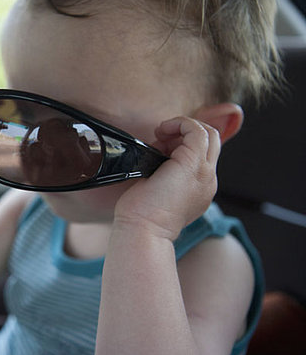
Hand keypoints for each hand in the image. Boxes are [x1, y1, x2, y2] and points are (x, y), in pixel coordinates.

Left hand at [113, 116, 219, 240]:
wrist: (144, 231)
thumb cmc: (142, 215)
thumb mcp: (159, 189)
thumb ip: (165, 170)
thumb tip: (159, 148)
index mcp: (200, 188)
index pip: (204, 155)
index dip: (183, 144)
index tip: (160, 148)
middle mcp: (208, 180)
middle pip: (212, 141)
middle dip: (186, 132)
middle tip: (161, 138)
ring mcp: (205, 173)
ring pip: (209, 133)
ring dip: (183, 126)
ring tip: (160, 134)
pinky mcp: (193, 164)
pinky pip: (196, 131)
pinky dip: (180, 123)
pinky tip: (162, 130)